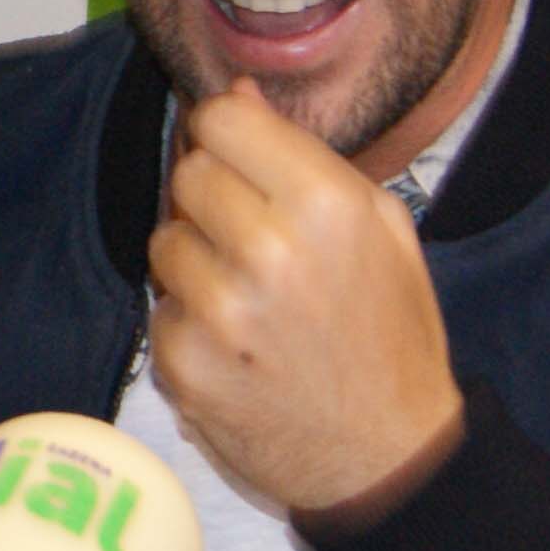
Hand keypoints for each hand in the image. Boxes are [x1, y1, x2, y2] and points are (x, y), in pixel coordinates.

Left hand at [147, 80, 463, 509]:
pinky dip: (190, 323)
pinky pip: (160, 311)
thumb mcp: (380, 228)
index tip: (238, 155)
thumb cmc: (390, 335)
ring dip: (196, 260)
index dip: (227, 132)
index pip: (224, 119)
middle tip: (251, 235)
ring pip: (164, 241)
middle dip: (213, 196)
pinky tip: (238, 347)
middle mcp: (269, 252)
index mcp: (326, 205)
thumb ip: (304, 155)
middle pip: (188, 173)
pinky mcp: (185, 367)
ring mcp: (221, 314)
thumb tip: (237, 93)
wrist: (388, 457)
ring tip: (248, 296)